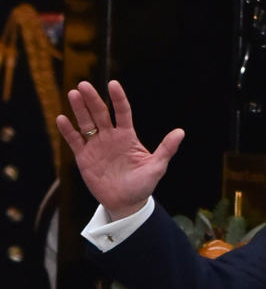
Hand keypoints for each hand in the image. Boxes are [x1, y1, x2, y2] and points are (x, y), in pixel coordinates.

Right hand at [56, 80, 184, 219]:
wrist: (126, 204)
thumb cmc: (143, 185)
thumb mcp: (156, 168)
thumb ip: (166, 149)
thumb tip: (181, 132)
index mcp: (127, 136)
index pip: (123, 112)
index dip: (118, 99)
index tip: (113, 85)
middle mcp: (110, 136)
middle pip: (100, 113)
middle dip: (93, 99)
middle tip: (84, 85)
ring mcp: (96, 145)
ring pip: (86, 123)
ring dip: (79, 109)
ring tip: (73, 94)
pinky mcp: (84, 157)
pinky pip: (75, 141)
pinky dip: (67, 131)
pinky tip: (62, 119)